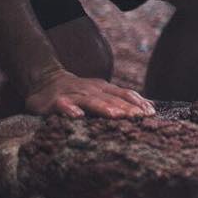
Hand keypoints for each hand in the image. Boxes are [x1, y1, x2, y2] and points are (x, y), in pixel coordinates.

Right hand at [25, 68, 154, 117]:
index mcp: (104, 89)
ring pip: (92, 101)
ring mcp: (75, 95)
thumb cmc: (80, 92)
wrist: (46, 81)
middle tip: (140, 117)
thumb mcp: (102, 93)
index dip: (138, 102)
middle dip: (126, 108)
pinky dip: (71, 110)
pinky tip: (77, 116)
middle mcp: (92, 90)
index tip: (151, 113)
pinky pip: (64, 106)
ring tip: (117, 116)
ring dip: (105, 108)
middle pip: (112, 99)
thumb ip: (123, 100)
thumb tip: (151, 106)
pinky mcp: (57, 101)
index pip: (125, 94)